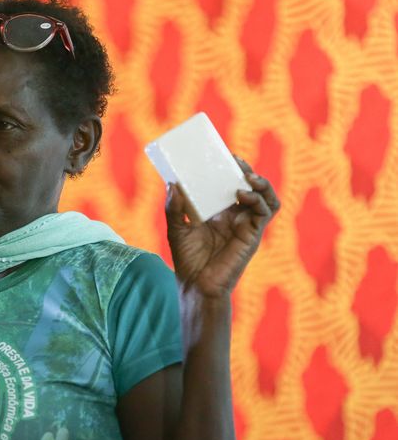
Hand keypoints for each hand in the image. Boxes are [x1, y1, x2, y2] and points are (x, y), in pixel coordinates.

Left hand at [165, 156, 279, 298]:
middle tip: (233, 159)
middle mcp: (236, 215)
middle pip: (250, 186)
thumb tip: (172, 184)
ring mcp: (246, 224)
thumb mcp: (176, 228)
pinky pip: (265, 212)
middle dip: (245, 170)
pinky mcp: (252, 235)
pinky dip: (258, 199)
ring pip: (266, 196)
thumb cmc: (187, 259)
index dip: (231, 169)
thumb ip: (174, 207)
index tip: (223, 154)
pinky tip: (242, 194)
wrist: (196, 285)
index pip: (230, 184)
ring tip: (246, 174)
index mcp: (220, 211)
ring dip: (261, 182)